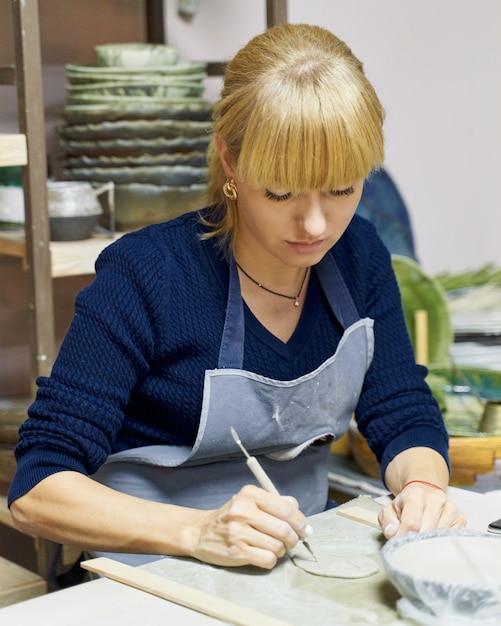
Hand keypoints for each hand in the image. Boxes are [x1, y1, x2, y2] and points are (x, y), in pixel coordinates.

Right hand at [191, 485, 309, 568]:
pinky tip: (262, 553)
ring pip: (277, 546)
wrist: (202, 532)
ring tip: (273, 546)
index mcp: (250, 494)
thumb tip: (301, 519)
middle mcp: (242, 511)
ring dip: (280, 550)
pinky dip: (270, 559)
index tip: (304, 529)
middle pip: (284, 529)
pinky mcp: (236, 552)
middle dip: (293, 538)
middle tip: (290, 541)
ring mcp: (238, 532)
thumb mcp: (251, 501)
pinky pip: (267, 559)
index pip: (286, 509)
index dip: (300, 521)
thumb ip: (277, 503)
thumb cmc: (233, 517)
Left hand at [378, 481, 466, 538]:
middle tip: (409, 548)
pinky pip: (451, 539)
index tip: (399, 546)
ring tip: (421, 542)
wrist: (425, 490)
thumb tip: (393, 534)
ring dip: (429, 544)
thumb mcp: (390, 508)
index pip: (412, 523)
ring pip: (439, 537)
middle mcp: (435, 500)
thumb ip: (387, 521)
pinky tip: (433, 542)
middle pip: (426, 532)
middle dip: (416, 543)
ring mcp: (450, 509)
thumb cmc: (406, 503)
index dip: (404, 538)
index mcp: (415, 495)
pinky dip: (441, 544)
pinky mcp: (460, 519)